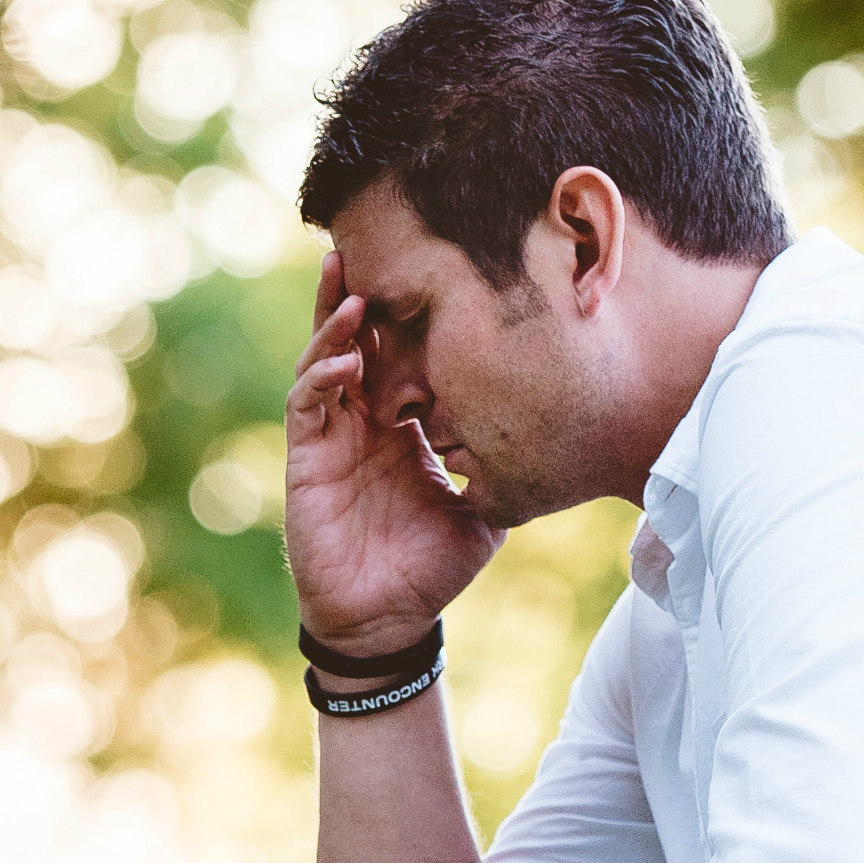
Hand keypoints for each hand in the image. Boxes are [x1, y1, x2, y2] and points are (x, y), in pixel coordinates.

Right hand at [285, 250, 501, 659]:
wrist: (387, 619)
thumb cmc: (430, 566)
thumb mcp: (484, 511)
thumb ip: (504, 471)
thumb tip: (556, 439)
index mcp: (404, 424)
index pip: (402, 353)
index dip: (409, 312)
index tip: (433, 268)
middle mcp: (364, 420)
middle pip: (355, 340)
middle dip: (359, 292)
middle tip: (369, 242)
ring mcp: (332, 436)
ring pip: (324, 360)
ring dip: (333, 324)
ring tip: (351, 287)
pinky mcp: (307, 459)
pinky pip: (308, 405)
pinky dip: (322, 377)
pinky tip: (345, 361)